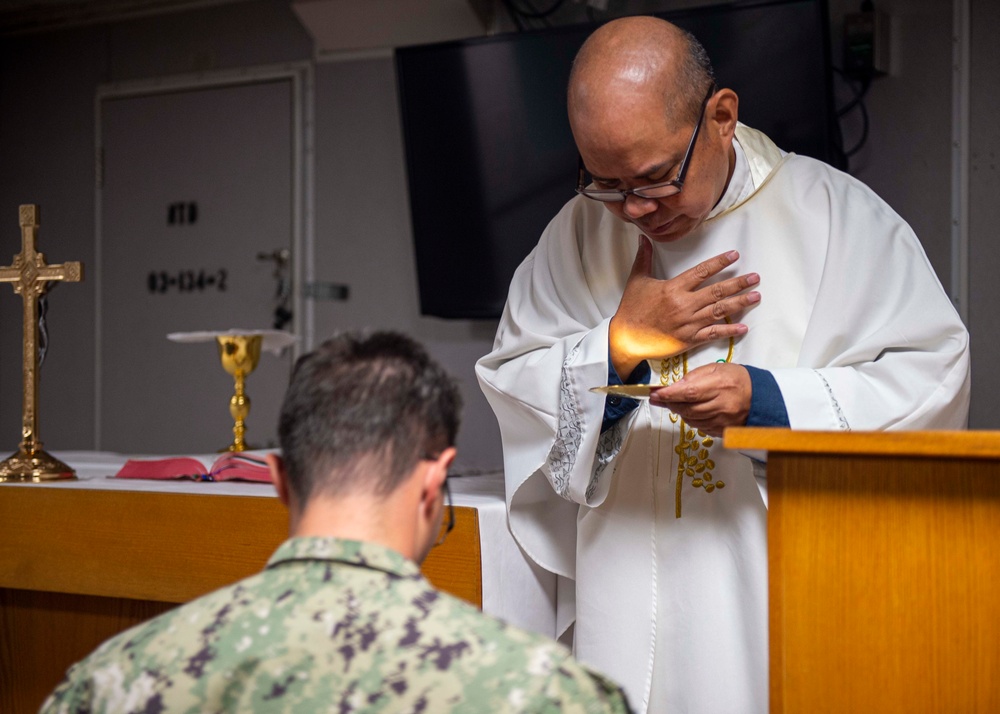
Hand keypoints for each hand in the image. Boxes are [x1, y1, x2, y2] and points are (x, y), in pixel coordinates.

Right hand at [608, 237, 759, 376]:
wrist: (626, 338)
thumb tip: (642, 237)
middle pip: (716, 291)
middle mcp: (684, 305)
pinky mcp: (689, 339)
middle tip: (755, 277)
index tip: (734, 256)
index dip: (719, 262)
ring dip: (739, 303)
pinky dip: (729, 330)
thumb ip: (644, 258)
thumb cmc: (631, 308)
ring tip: (756, 296)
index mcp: (673, 288)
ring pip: (719, 311)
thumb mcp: (636, 280)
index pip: (701, 272)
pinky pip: (713, 334)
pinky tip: (743, 327)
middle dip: (738, 283)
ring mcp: (688, 323)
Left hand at [649, 363, 750, 436]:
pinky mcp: (723, 430)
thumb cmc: (739, 380)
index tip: (656, 394)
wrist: (760, 397)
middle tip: (660, 398)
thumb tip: (674, 386)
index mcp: (720, 385)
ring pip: (692, 420)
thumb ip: (694, 377)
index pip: (688, 392)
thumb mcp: (716, 369)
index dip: (669, 395)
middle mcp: (722, 405)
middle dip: (670, 403)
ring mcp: (723, 420)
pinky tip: (692, 411)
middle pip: (687, 408)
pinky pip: (700, 428)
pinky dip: (692, 420)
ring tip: (677, 403)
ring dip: (680, 412)